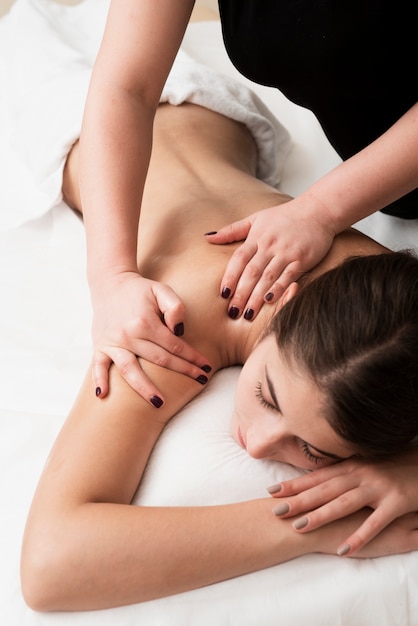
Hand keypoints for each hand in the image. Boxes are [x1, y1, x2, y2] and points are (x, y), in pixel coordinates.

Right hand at [90, 271, 211, 403]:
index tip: (206, 368)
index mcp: (145, 322)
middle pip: (159, 361)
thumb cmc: (140, 290)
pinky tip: (103, 395)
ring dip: (145, 388)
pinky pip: (98, 366)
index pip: (175, 346)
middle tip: (199, 382)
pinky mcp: (99, 345)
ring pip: (130, 370)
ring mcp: (112, 342)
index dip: (192, 358)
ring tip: (160, 403)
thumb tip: (179, 331)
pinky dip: (99, 379)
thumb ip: (175, 308)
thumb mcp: (162, 290)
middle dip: (182, 372)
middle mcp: (128, 335)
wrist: (110, 283)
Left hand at [205, 198, 334, 319]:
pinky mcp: (302, 259)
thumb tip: (207, 237)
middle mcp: (270, 245)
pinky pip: (288, 276)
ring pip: (267, 277)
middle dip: (241, 293)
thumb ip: (232, 230)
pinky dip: (278, 289)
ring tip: (248, 314)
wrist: (318, 210)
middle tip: (232, 312)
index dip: (230, 277)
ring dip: (256, 297)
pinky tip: (269, 302)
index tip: (223, 294)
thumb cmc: (285, 216)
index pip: (238, 259)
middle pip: (251, 272)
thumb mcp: (256, 218)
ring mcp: (286, 252)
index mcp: (256, 237)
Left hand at [268, 450, 417, 554]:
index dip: (295, 484)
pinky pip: (375, 522)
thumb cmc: (395, 465)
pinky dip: (359, 536)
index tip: (271, 491)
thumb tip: (318, 479)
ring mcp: (378, 487)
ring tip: (299, 527)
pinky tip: (343, 549)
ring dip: (320, 515)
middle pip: (325, 488)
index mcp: (352, 465)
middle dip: (299, 500)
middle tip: (275, 510)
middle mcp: (361, 474)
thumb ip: (345, 472)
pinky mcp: (397, 502)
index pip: (318, 476)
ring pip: (344, 503)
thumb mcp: (367, 465)